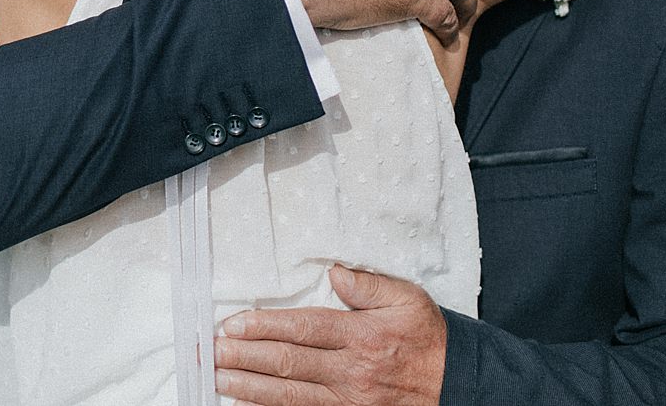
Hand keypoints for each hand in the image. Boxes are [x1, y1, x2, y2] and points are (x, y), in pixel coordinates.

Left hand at [215, 265, 446, 405]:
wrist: (453, 384)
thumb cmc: (426, 338)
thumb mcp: (408, 299)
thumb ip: (369, 286)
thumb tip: (336, 272)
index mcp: (362, 334)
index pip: (304, 329)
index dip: (265, 326)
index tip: (234, 323)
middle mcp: (351, 369)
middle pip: (288, 363)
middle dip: (245, 356)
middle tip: (212, 350)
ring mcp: (347, 399)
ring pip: (288, 393)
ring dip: (247, 385)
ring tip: (217, 376)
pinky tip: (244, 402)